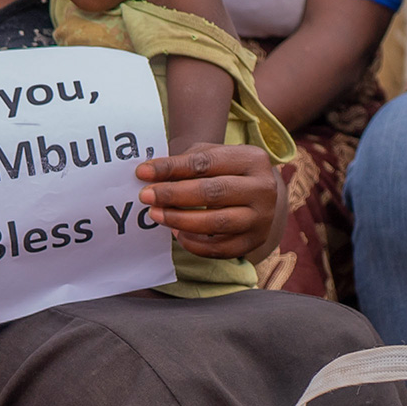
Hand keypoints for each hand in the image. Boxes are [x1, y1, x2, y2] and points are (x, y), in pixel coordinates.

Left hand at [140, 144, 279, 258]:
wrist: (255, 194)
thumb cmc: (224, 172)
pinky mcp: (255, 241)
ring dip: (180, 220)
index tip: (143, 172)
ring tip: (156, 214)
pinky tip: (176, 232)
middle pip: (212, 192)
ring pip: (216, 222)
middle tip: (146, 196)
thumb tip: (147, 174)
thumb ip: (183, 164)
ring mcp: (262, 217)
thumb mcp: (210, 157)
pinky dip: (194, 243)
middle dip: (173, 195)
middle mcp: (263, 188)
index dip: (171, 168)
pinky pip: (220, 248)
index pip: (205, 163)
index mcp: (253, 159)